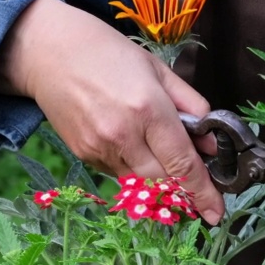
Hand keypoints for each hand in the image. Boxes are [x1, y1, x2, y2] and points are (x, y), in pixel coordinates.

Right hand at [0, 0, 223, 222]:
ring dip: (160, 181)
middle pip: (164, 182)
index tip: (216, 212)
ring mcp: (99, 148)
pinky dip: (135, 170)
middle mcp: (123, 135)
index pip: (182, 164)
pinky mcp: (83, 154)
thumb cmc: (109, 54)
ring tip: (165, 161)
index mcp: (148, 110)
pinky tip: (134, 147)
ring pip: (141, 183)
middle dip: (184, 190)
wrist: (48, 52)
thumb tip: (211, 144)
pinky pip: (119, 174)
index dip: (202, 192)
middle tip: (199, 190)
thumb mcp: (160, 72)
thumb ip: (192, 106)